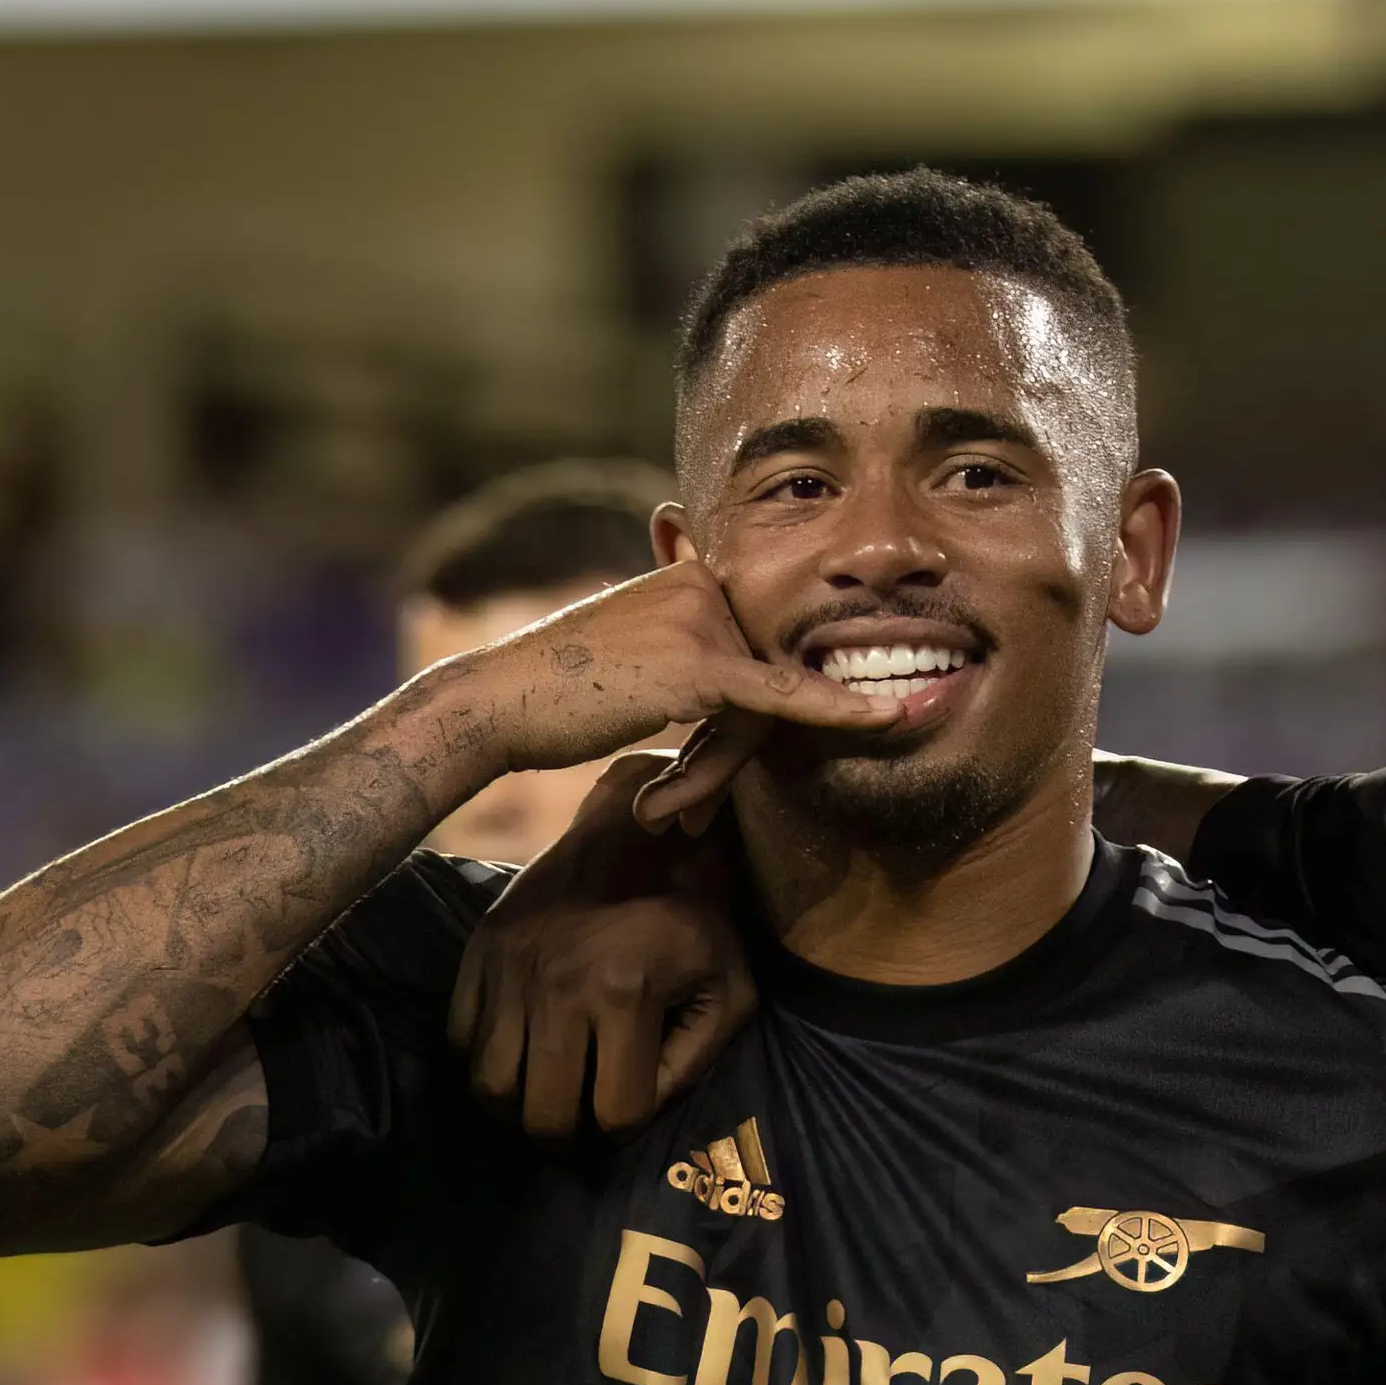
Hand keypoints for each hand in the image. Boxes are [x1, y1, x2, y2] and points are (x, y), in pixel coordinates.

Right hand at [447, 561, 894, 786]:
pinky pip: (782, 697)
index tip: (729, 764)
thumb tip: (744, 696)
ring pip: (760, 709)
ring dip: (713, 773)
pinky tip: (890, 717)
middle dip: (727, 756)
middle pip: (761, 681)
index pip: (752, 650)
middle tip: (676, 807)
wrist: (495, 703)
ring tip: (662, 807)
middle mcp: (702, 586)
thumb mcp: (633, 662)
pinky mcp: (701, 665)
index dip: (739, 723)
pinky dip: (837, 711)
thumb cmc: (554, 695)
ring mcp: (703, 620)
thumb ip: (691, 666)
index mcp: (690, 577)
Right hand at [450, 757, 757, 1135]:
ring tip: (540, 1095)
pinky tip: (516, 1052)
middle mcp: (558, 985)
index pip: (615, 1112)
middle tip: (577, 1121)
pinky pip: (459, 1037)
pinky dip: (482, 1060)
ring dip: (515, 1107)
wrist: (639, 833)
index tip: (630, 1106)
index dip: (628, 1125)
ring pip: (489, 1085)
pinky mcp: (479, 950)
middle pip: (541, 1114)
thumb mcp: (729, 988)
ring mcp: (510, 968)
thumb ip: (696, 1060)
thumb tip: (640, 1112)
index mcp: (626, 993)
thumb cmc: (695, 919)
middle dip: (565, 1135)